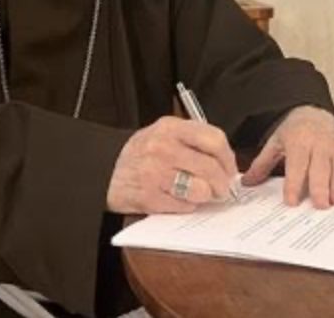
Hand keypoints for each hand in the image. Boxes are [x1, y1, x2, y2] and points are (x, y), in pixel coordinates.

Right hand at [106, 116, 238, 213]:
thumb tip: (226, 163)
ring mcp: (154, 173)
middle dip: (222, 183)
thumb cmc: (141, 153)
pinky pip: (183, 206)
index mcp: (170, 127)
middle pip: (210, 168)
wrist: (103, 171)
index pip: (214, 139)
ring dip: (205, 196)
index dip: (228, 158)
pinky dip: (187, 206)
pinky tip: (180, 199)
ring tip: (200, 194)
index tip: (230, 168)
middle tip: (222, 189)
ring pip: (200, 190)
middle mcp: (162, 148)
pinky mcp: (149, 197)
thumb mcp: (163, 134)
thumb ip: (192, 141)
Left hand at [242, 106, 333, 208]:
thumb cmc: (294, 133)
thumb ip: (262, 164)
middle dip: (321, 187)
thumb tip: (246, 183)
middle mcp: (319, 144)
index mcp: (298, 142)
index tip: (291, 202)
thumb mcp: (275, 143)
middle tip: (320, 206)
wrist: (314, 114)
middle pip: (321, 168)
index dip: (294, 184)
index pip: (296, 165)